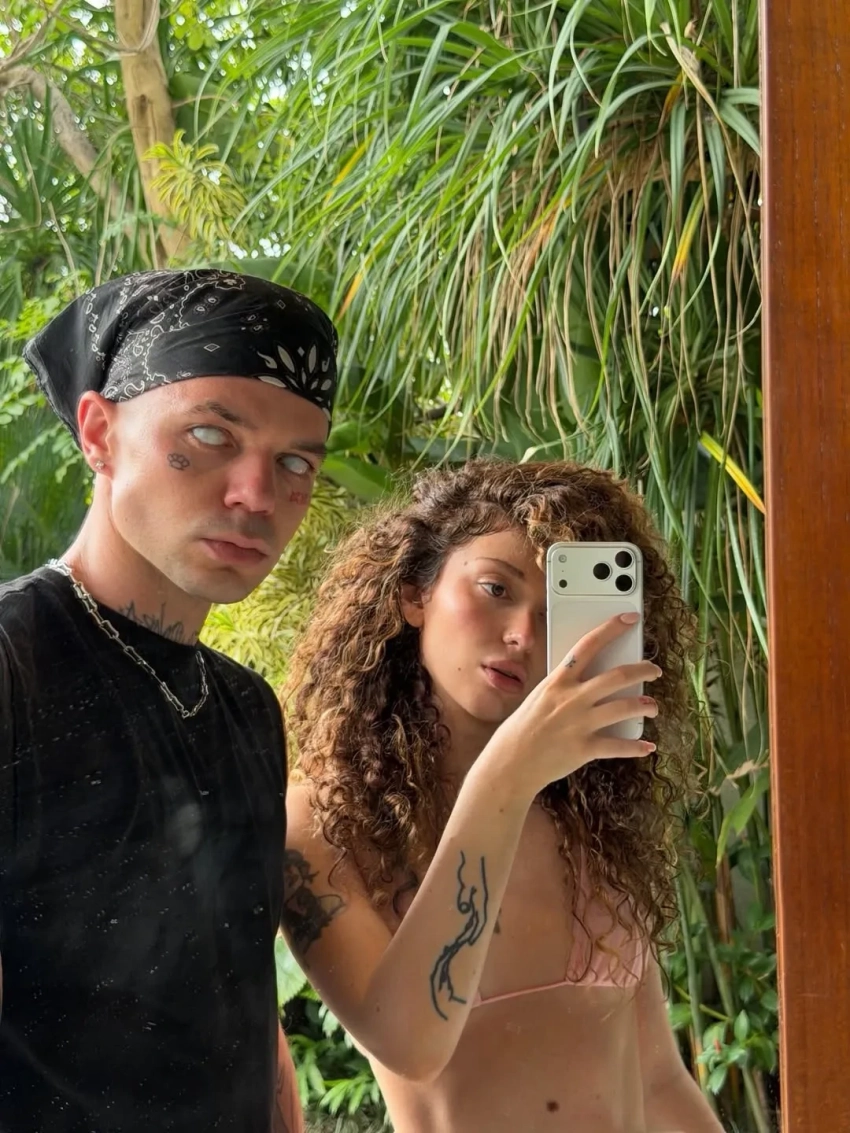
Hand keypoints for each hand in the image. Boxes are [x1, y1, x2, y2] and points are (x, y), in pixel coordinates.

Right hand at [480, 613, 661, 800]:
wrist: (510, 762)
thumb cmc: (523, 728)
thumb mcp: (540, 697)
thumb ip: (564, 688)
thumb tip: (592, 683)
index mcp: (558, 681)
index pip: (588, 645)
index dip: (612, 628)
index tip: (630, 619)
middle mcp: (572, 698)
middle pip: (617, 676)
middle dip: (642, 670)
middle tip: (654, 670)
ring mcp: (580, 723)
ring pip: (624, 708)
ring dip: (645, 705)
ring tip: (653, 706)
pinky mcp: (584, 748)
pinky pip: (619, 745)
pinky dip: (637, 746)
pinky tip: (647, 745)